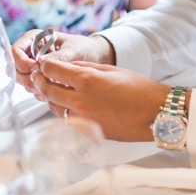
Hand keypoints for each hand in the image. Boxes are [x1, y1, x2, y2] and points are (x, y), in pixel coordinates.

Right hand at [12, 30, 113, 93]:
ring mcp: (33, 66)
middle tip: (43, 81)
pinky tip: (55, 89)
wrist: (96, 57)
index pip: (14, 51)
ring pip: (22, 80)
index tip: (35, 69)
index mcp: (34, 39)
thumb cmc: (85, 48)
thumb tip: (41, 64)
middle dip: (26, 77)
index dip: (21, 62)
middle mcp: (31, 52)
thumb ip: (58, 57)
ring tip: (52, 84)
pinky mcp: (40, 78)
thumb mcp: (73, 50)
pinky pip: (33, 88)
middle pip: (14, 68)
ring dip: (34, 86)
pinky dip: (41, 91)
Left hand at [32, 58, 169, 141]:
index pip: (52, 70)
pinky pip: (66, 120)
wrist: (155, 113)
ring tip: (53, 90)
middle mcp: (80, 100)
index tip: (44, 63)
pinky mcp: (87, 131)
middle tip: (40, 76)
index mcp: (86, 81)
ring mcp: (82, 118)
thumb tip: (66, 67)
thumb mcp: (111, 70)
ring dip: (50, 97)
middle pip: (47, 90)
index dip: (45, 65)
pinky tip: (68, 105)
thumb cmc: (139, 88)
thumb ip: (85, 68)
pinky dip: (63, 111)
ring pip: (53, 107)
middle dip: (41, 81)